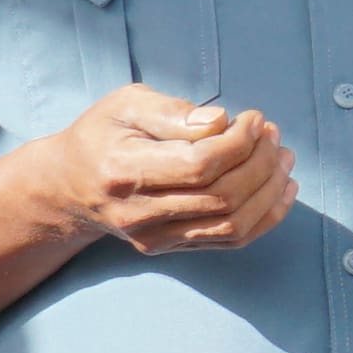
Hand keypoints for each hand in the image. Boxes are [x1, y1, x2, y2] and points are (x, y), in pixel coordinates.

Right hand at [38, 86, 291, 254]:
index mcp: (124, 172)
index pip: (199, 165)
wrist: (69, 187)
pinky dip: (267, 216)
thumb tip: (220, 122)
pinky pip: (231, 240)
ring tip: (282, 157)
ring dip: (270, 190)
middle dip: (260, 161)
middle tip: (272, 134)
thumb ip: (172, 111)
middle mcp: (139, 213)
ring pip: (233, 223)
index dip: (239, 142)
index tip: (254, 118)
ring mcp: (155, 237)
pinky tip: (282, 189)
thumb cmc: (101, 136)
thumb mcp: (124, 104)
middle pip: (222, 196)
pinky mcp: (169, 248)